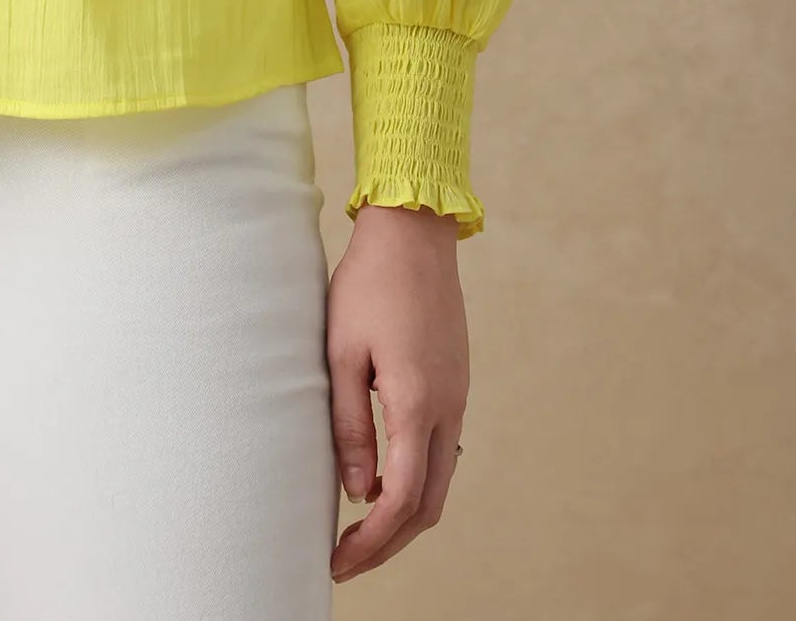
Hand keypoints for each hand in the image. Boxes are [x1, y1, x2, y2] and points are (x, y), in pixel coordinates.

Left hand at [324, 201, 468, 582]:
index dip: (372, 541)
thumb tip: (357, 492)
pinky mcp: (455, 384)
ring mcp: (457, 397)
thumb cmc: (368, 285)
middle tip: (344, 559)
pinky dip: (416, 481)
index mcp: (417, 403)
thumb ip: (350, 425)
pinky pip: (441, 451)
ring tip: (359, 529)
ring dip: (404, 514)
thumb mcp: (341, 352)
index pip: (402, 499)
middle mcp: (447, 408)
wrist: (413, 234)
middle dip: (389, 542)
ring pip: (439, 480)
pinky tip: (382, 480)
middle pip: (429, 504)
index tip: (337, 562)